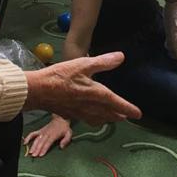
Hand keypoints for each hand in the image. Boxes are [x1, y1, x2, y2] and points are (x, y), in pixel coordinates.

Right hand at [23, 52, 141, 124]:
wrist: (38, 91)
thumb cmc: (60, 75)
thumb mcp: (82, 64)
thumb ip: (102, 61)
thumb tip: (121, 57)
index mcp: (96, 94)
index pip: (116, 102)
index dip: (128, 108)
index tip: (138, 114)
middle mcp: (90, 106)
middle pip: (108, 114)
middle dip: (118, 115)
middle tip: (127, 117)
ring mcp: (79, 112)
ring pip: (98, 119)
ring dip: (107, 119)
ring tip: (113, 119)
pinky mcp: (69, 114)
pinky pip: (87, 120)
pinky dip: (94, 119)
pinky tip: (91, 117)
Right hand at [23, 115, 71, 157]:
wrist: (60, 118)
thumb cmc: (64, 128)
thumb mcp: (69, 133)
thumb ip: (66, 140)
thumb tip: (61, 147)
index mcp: (54, 135)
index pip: (48, 142)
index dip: (44, 149)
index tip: (40, 155)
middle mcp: (47, 133)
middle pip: (41, 142)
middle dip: (37, 149)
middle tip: (33, 156)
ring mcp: (42, 132)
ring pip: (36, 139)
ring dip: (33, 146)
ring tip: (30, 153)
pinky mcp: (40, 131)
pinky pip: (33, 134)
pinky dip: (28, 138)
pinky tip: (25, 143)